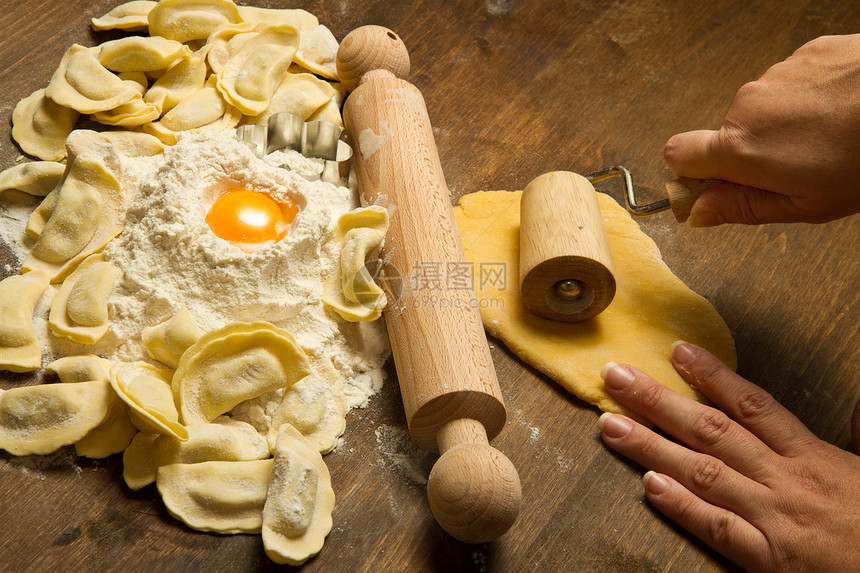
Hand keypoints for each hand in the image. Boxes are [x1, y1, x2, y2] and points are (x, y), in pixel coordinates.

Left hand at [598, 342, 859, 571]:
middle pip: (712, 430)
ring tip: (610, 425)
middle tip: (615, 377)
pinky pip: (718, 528)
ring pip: (703, 473)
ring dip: (652, 447)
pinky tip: (649, 487)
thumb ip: (859, 433)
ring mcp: (773, 518)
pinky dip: (683, 506)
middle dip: (658, 400)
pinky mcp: (769, 560)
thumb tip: (855, 405)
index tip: (676, 351)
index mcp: (813, 456)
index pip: (752, 405)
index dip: (711, 375)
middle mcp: (786, 479)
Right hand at [664, 34, 859, 225]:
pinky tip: (842, 111)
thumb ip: (743, 207)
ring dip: (785, 126)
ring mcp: (777, 75)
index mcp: (741, 149)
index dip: (692, 174)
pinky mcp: (808, 53)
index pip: (677, 155)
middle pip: (728, 135)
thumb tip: (698, 212)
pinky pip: (793, 83)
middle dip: (752, 154)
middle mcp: (748, 106)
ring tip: (830, 137)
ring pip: (763, 109)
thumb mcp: (804, 205)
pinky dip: (810, 99)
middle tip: (799, 168)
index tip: (716, 187)